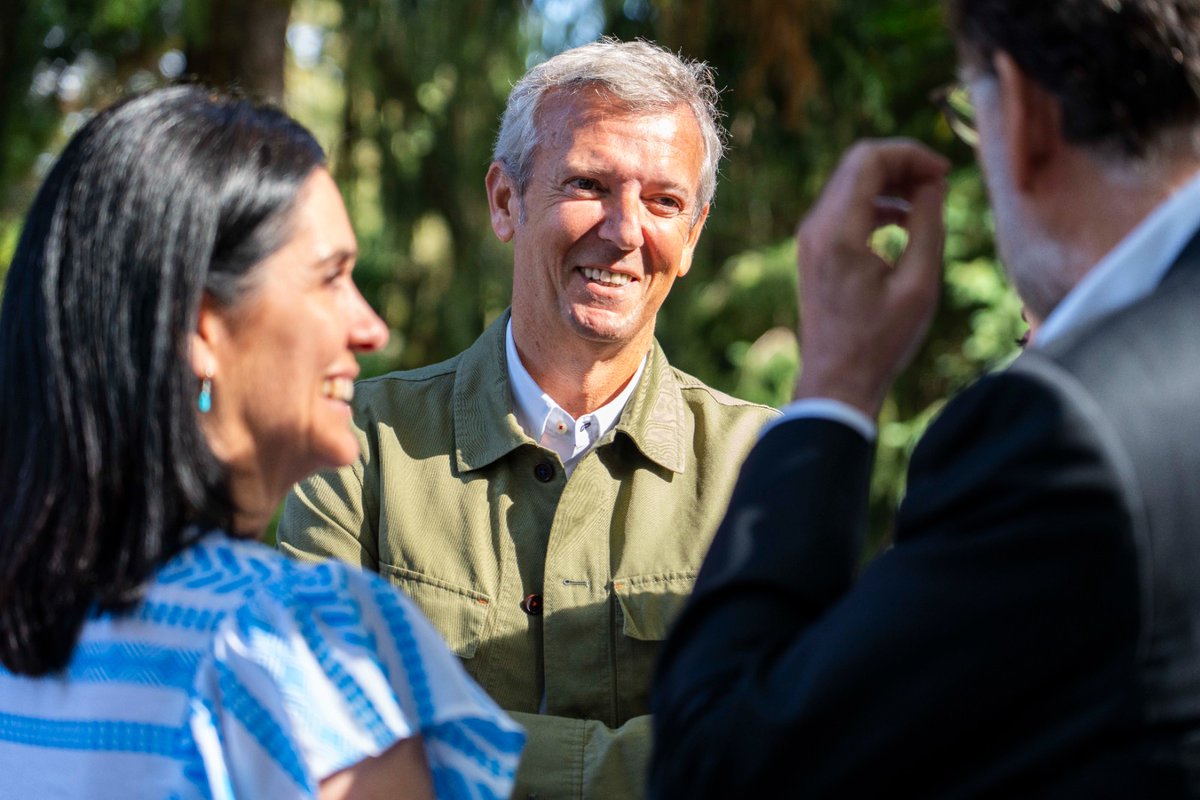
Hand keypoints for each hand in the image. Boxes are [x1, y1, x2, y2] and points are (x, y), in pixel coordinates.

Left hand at [794, 139, 949, 417]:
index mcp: (838, 232)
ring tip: (929, 202)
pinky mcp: (813, 251)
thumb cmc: (881, 341)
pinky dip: (875, 205)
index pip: (869, 159)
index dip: (910, 154)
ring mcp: (810, 239)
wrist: (836, 380)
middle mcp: (816, 228)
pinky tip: (905, 223)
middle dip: (902, 165)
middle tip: (940, 183)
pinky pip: (844, 209)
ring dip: (890, 184)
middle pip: (858, 165)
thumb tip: (932, 184)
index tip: (943, 172)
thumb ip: (928, 225)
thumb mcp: (919, 283)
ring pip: (850, 184)